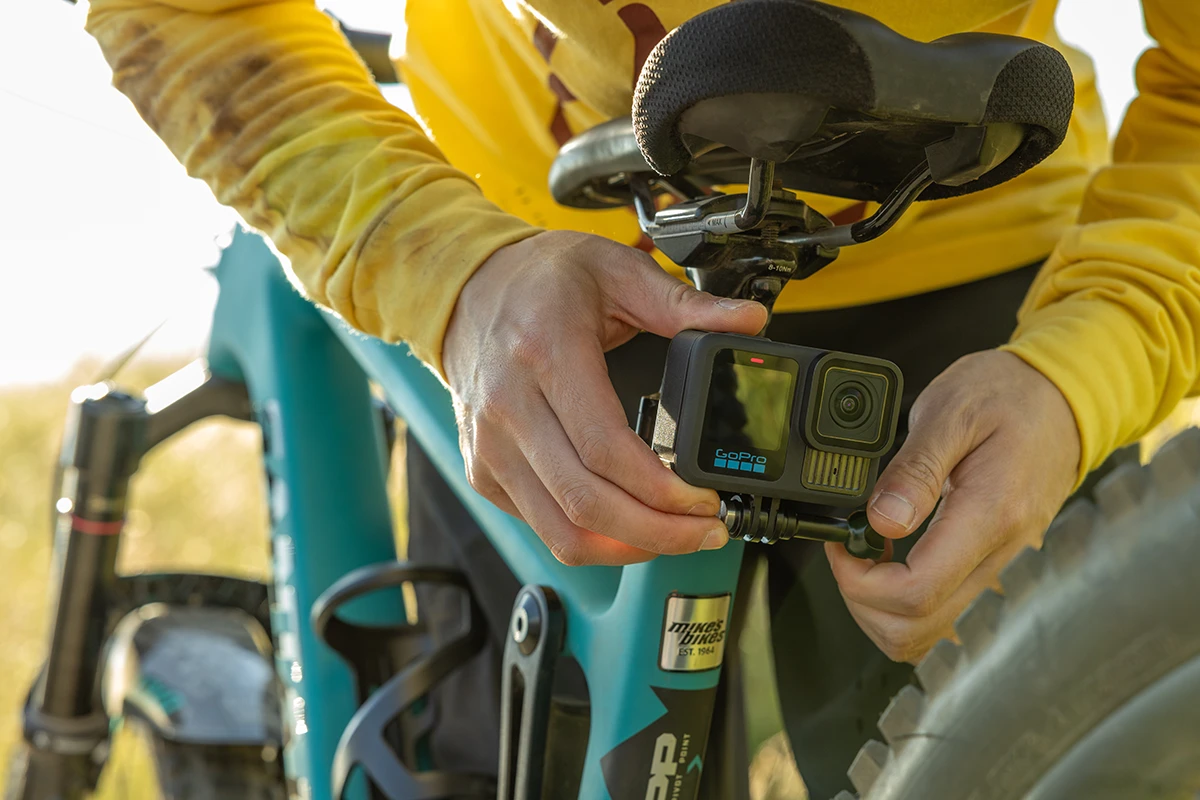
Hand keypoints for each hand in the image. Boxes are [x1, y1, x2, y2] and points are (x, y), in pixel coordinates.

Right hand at [443, 231, 767, 565]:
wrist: (466, 288)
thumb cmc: (537, 280)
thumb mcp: (617, 270)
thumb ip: (684, 304)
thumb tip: (748, 321)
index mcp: (545, 354)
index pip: (605, 449)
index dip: (662, 490)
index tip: (704, 499)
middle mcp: (509, 408)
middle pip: (587, 503)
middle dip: (658, 533)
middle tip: (706, 531)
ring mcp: (491, 446)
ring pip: (561, 530)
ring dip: (627, 549)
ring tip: (676, 538)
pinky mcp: (484, 469)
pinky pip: (541, 525)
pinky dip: (591, 539)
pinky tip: (629, 528)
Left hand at [825, 350, 1080, 661]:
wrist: (1061, 397)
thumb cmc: (1007, 395)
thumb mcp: (949, 411)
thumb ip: (915, 469)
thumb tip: (881, 520)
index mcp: (989, 515)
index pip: (916, 591)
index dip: (860, 581)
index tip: (841, 545)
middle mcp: (1002, 553)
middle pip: (917, 628)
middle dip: (863, 601)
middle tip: (847, 551)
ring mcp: (1002, 566)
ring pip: (930, 633)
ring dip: (881, 608)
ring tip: (866, 555)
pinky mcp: (996, 566)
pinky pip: (946, 613)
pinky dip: (907, 603)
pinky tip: (893, 561)